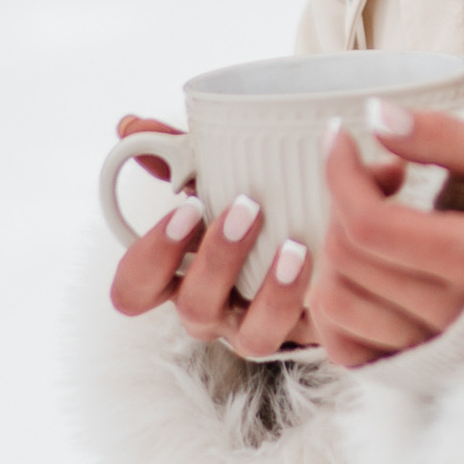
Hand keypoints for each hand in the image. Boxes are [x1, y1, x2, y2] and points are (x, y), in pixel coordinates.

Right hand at [105, 114, 314, 361]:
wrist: (332, 232)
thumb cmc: (255, 203)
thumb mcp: (216, 176)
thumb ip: (174, 153)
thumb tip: (130, 126)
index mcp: (181, 275)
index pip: (134, 291)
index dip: (151, 257)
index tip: (188, 207)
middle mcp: (214, 310)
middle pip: (193, 310)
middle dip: (217, 259)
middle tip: (246, 208)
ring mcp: (259, 329)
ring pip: (251, 337)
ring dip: (272, 291)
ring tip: (295, 247)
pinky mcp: (308, 335)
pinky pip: (307, 336)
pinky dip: (317, 301)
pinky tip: (328, 264)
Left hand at [304, 101, 463, 367]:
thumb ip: (441, 135)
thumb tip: (376, 116)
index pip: (370, 223)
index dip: (340, 172)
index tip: (340, 135)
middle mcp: (453, 314)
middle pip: (349, 256)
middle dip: (342, 201)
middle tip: (381, 173)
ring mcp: (432, 346)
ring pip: (334, 303)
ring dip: (334, 251)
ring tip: (371, 219)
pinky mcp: (416, 366)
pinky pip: (342, 345)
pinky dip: (333, 305)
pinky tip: (360, 267)